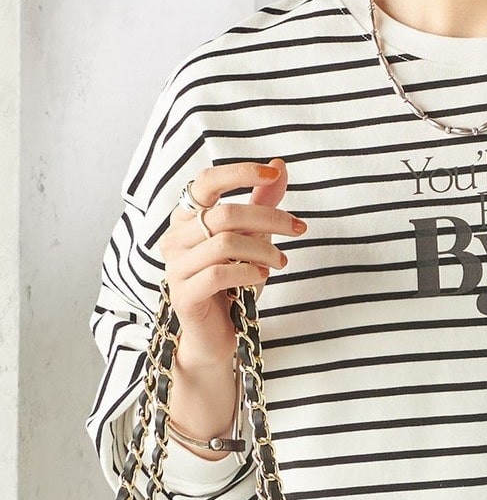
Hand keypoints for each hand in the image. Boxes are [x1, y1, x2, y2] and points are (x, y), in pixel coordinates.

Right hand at [160, 158, 303, 369]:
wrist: (219, 334)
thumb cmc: (234, 282)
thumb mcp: (254, 238)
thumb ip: (262, 202)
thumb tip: (280, 165)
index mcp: (187, 218)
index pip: (206, 181)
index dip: (239, 173)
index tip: (273, 174)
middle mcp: (175, 238)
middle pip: (225, 214)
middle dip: (270, 219)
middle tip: (299, 229)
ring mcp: (175, 267)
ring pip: (225, 243)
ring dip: (264, 250)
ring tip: (281, 261)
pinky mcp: (183, 294)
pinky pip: (219, 273)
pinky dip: (249, 272)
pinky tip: (262, 277)